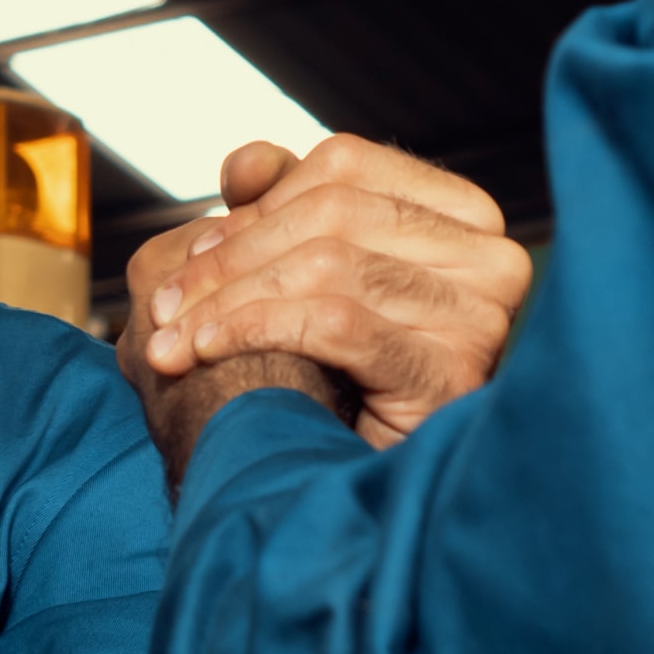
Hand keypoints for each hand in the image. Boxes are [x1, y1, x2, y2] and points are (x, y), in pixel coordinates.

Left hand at [125, 134, 530, 452]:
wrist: (343, 490)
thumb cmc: (322, 375)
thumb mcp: (295, 272)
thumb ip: (278, 204)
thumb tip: (246, 162)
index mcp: (462, 215)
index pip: (346, 165)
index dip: (257, 203)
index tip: (193, 248)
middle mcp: (492, 258)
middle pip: (333, 212)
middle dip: (230, 258)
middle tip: (160, 303)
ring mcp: (482, 318)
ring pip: (327, 265)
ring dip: (228, 302)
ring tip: (171, 338)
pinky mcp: (454, 376)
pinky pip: (335, 323)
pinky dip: (256, 330)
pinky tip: (207, 353)